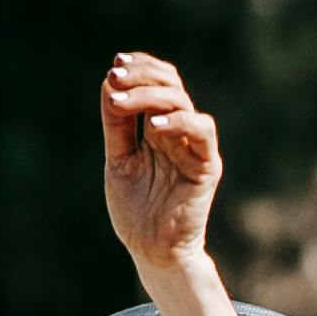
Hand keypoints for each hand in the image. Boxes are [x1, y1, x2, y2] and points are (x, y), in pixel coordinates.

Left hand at [99, 52, 219, 278]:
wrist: (151, 251)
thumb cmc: (136, 210)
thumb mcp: (118, 160)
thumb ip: (117, 125)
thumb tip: (109, 82)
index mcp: (160, 128)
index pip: (158, 82)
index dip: (140, 68)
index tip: (115, 64)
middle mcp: (180, 132)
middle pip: (170, 84)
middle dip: (141, 75)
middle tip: (115, 76)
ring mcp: (195, 147)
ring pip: (181, 102)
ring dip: (150, 95)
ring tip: (121, 102)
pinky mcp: (207, 166)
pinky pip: (201, 132)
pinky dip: (180, 122)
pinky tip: (155, 126)